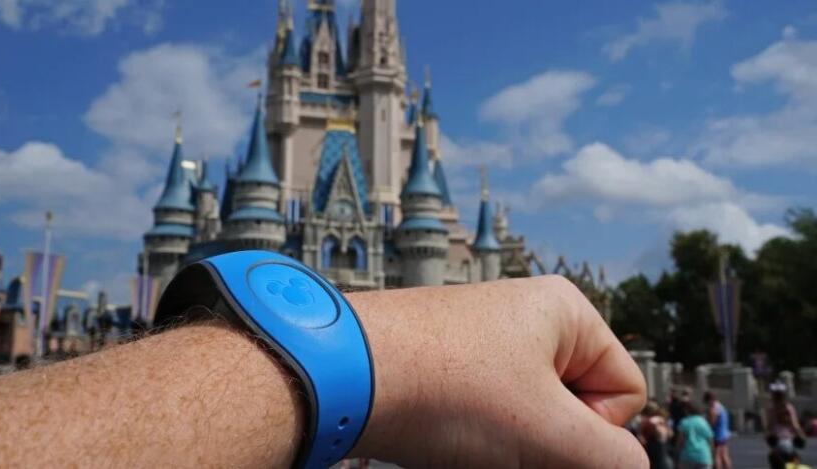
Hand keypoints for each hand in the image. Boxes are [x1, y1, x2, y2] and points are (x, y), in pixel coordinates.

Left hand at [349, 275, 646, 467]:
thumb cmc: (447, 389)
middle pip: (572, 409)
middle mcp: (526, 319)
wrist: (339, 374)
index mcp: (565, 312)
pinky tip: (448, 445)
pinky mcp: (446, 368)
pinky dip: (478, 444)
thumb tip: (633, 468)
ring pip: (526, 422)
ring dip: (511, 451)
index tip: (539, 432)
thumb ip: (612, 459)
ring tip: (469, 445)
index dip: (594, 432)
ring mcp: (481, 343)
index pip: (624, 391)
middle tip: (502, 448)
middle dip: (547, 447)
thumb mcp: (548, 432)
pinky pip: (487, 420)